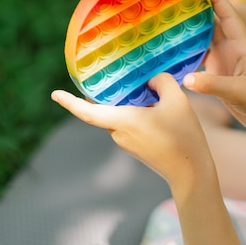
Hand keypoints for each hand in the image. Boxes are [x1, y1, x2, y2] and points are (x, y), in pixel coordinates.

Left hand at [51, 73, 213, 186]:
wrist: (191, 172)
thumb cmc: (182, 136)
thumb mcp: (177, 100)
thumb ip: (162, 82)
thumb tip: (151, 79)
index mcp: (122, 122)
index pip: (87, 113)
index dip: (69, 102)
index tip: (54, 94)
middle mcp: (119, 133)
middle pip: (106, 109)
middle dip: (107, 92)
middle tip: (109, 72)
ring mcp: (127, 142)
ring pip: (119, 115)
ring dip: (125, 101)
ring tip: (140, 83)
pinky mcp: (136, 147)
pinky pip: (128, 124)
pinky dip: (133, 111)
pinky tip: (151, 102)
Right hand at [184, 0, 245, 135]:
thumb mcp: (239, 92)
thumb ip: (213, 85)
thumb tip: (186, 79)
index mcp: (242, 46)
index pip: (228, 16)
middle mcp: (232, 50)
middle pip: (213, 23)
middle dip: (198, 8)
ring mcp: (225, 62)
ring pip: (205, 40)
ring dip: (191, 30)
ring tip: (171, 19)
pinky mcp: (219, 75)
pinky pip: (200, 59)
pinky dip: (188, 53)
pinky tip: (173, 51)